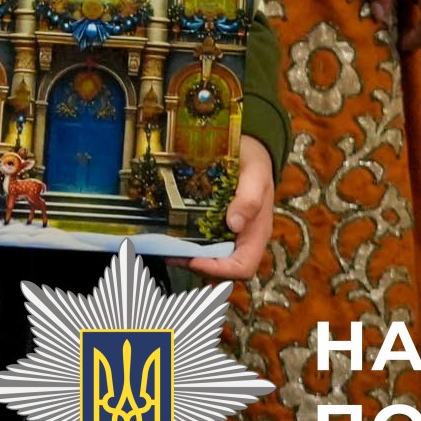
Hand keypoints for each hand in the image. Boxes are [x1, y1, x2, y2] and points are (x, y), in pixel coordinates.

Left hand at [183, 136, 273, 281]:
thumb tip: (234, 224)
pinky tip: (169, 233)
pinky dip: (186, 241)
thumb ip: (249, 198)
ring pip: (208, 256)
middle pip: (222, 267)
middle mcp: (242, 238)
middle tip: (169, 253)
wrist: (249, 150)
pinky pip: (201, 239)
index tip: (194, 260)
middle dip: (195, 264)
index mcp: (256, 234)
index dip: (219, 270)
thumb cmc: (256, 164)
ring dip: (187, 256)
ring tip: (164, 247)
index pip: (243, 267)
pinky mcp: (214, 223)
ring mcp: (228, 232)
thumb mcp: (256, 175)